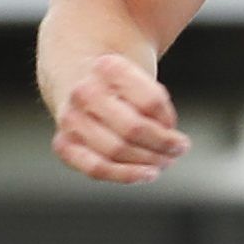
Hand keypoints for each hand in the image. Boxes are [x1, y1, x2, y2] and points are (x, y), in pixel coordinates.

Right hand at [49, 52, 187, 183]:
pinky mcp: (64, 144)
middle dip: (162, 144)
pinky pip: (96, 168)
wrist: (78, 76)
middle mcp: (84, 92)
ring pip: (116, 150)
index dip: (168, 118)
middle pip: (133, 128)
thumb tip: (169, 139)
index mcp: (108, 68)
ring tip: (165, 161)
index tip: (173, 125)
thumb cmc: (118, 81)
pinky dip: (124, 175)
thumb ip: (157, 101)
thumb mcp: (140, 73)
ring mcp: (71, 119)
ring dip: (148, 161)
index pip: (151, 101)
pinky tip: (146, 174)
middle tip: (178, 149)